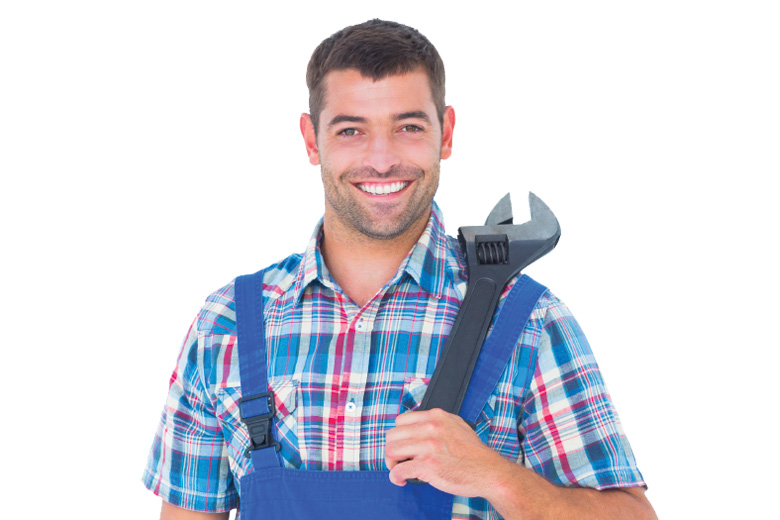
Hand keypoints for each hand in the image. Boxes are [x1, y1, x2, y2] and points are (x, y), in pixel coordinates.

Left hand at [384, 408, 506, 496]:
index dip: (399, 435)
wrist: (487, 471)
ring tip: (399, 470)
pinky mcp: (427, 466)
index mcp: (436, 417)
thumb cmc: (472, 452)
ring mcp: (429, 447)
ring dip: (391, 463)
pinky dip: (395, 477)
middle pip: (393, 435)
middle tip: (398, 459)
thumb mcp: (456, 425)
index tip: (402, 445)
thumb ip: (436, 422)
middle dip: (392, 449)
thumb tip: (417, 427)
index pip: (401, 421)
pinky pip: (398, 470)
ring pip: (391, 451)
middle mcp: (431, 428)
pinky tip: (401, 480)